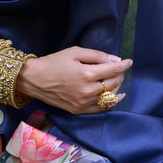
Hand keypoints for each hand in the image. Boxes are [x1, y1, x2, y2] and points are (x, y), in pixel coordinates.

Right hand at [17, 46, 131, 113]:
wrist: (33, 79)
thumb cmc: (53, 62)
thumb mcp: (74, 52)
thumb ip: (96, 56)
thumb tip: (115, 60)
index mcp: (86, 74)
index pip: (113, 70)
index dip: (123, 65)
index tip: (129, 61)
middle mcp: (87, 91)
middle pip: (113, 83)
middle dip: (120, 74)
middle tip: (119, 68)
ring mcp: (83, 103)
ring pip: (109, 96)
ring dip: (117, 87)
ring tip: (117, 78)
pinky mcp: (79, 110)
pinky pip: (101, 108)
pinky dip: (112, 102)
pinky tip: (117, 96)